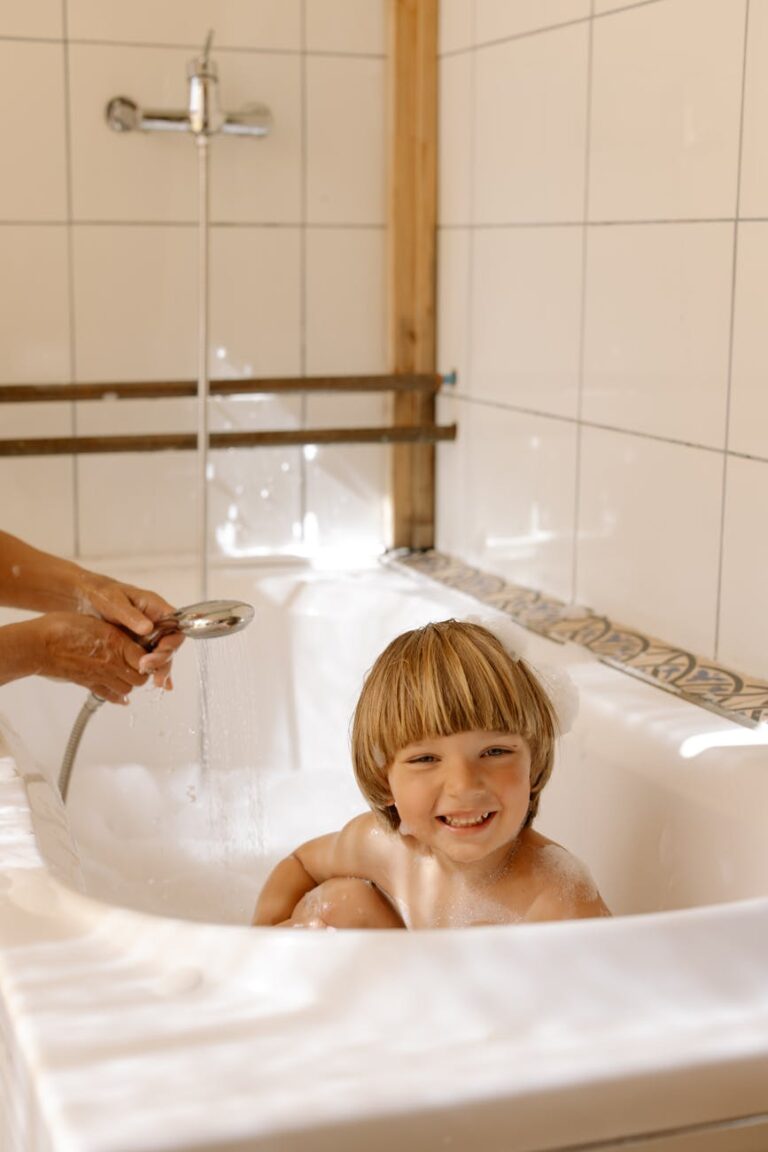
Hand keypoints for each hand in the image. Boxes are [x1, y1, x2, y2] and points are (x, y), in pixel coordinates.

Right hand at [29, 612, 154, 703]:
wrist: (39, 645)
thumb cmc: (63, 628)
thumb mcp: (97, 623)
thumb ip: (116, 634)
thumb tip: (130, 643)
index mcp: (116, 644)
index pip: (147, 659)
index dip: (151, 658)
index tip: (150, 654)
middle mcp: (111, 663)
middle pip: (140, 679)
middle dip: (143, 673)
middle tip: (139, 665)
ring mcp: (100, 676)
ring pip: (127, 689)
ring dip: (130, 684)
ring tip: (127, 675)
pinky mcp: (88, 684)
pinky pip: (109, 696)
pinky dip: (117, 697)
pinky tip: (120, 695)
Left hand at [77, 573, 182, 687]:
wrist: (81, 599)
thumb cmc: (100, 593)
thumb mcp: (114, 601)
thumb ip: (130, 614)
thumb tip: (148, 628)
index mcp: (155, 609)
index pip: (175, 627)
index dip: (171, 642)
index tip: (158, 652)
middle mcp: (155, 624)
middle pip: (170, 646)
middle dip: (163, 660)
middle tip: (147, 669)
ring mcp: (147, 637)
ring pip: (161, 656)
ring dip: (159, 669)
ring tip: (154, 682)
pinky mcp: (136, 647)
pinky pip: (150, 661)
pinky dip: (154, 672)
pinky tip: (160, 685)